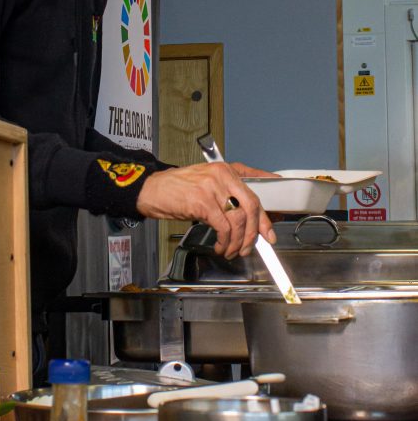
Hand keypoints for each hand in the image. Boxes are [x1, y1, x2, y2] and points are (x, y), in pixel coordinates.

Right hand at [135, 162, 275, 258]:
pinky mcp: (202, 202)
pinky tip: (220, 247)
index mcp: (226, 170)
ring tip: (231, 250)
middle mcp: (222, 176)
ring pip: (238, 220)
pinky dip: (224, 241)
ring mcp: (212, 188)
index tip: (269, 231)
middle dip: (254, 232)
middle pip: (251, 206)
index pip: (255, 191)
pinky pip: (223, 227)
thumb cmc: (176, 189)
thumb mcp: (206, 184)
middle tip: (250, 247)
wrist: (151, 190)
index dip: (265, 214)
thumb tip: (246, 219)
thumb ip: (226, 194)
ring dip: (237, 241)